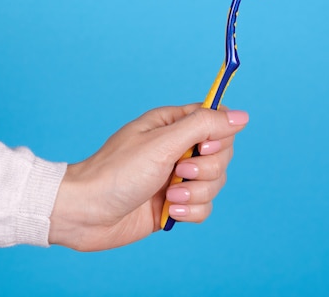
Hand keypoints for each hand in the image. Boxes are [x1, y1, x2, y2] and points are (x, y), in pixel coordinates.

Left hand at [48, 104, 248, 250]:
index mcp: (169, 124)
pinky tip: (169, 212)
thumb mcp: (161, 143)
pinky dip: (190, 212)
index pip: (215, 120)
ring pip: (215, 183)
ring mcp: (174, 178)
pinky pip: (204, 207)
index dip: (218, 136)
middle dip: (206, 170)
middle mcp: (175, 149)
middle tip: (177, 173)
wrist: (87, 213)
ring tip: (168, 196)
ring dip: (196, 194)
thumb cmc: (116, 172)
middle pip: (221, 155)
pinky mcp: (173, 204)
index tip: (203, 148)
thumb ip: (203, 127)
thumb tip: (241, 116)